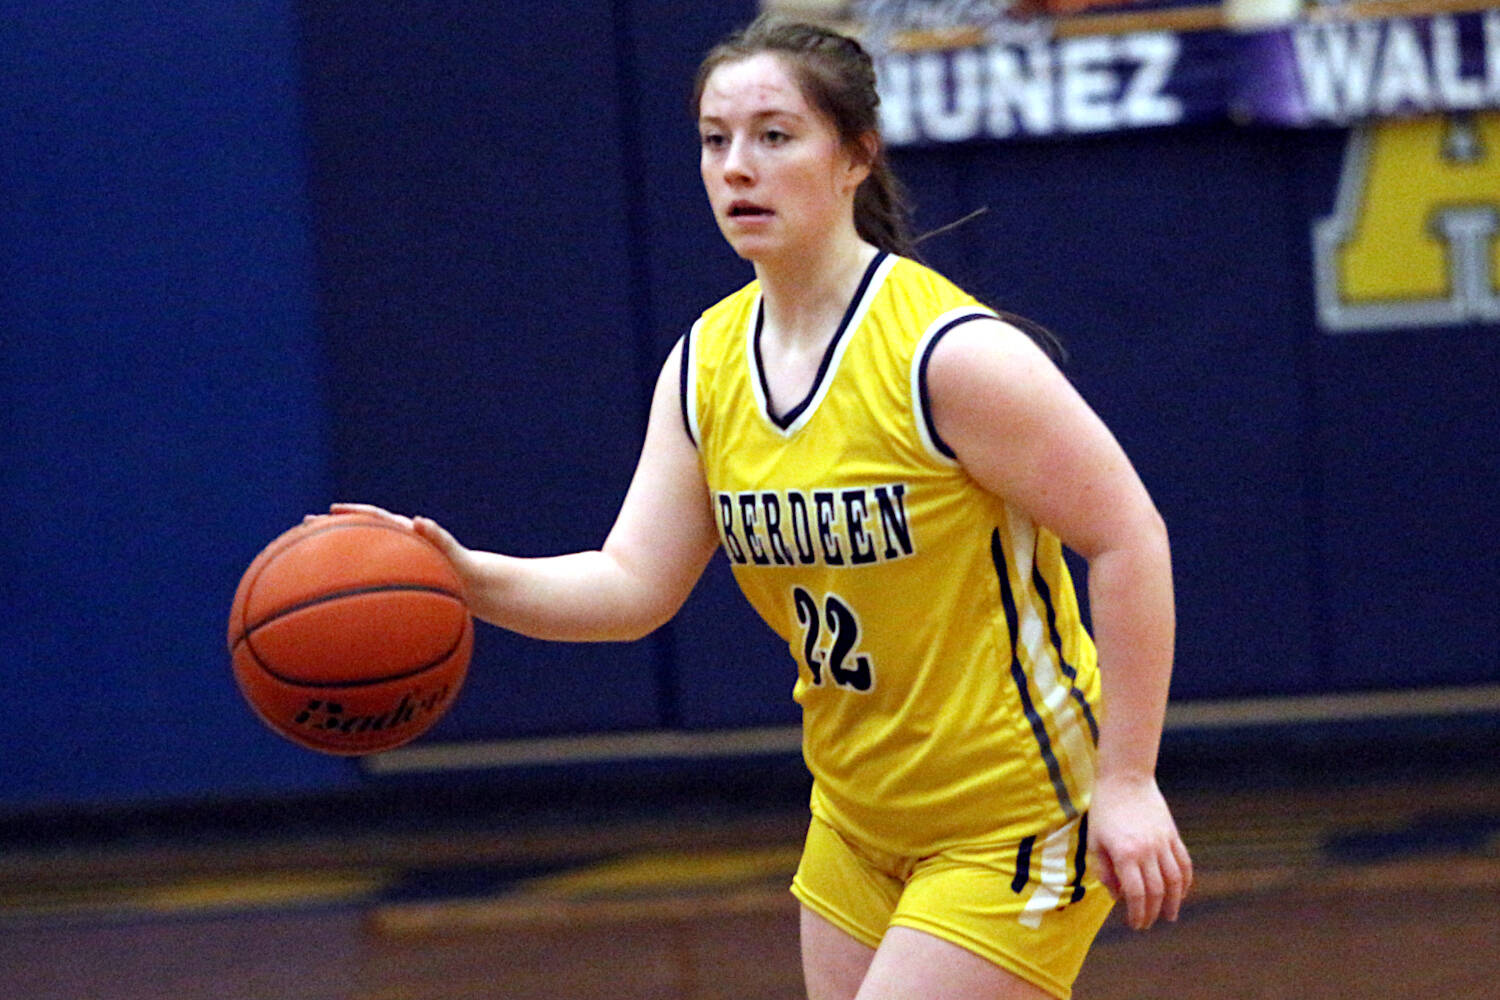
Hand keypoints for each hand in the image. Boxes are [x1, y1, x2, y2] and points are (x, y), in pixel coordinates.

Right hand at [319, 502, 475, 592]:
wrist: (471, 584)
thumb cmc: (462, 568)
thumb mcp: (452, 553)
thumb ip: (438, 536)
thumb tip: (419, 520)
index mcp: (407, 533)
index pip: (376, 518)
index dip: (354, 512)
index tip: (331, 510)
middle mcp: (396, 542)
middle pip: (359, 530)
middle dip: (333, 526)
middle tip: (304, 524)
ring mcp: (394, 559)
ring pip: (359, 550)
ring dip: (337, 549)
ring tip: (309, 551)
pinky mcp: (395, 574)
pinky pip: (367, 572)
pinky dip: (350, 575)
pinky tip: (332, 589)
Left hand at [1088, 773, 1192, 929]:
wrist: (1125, 779)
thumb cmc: (1104, 810)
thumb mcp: (1094, 841)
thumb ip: (1104, 871)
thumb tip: (1117, 895)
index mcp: (1125, 853)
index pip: (1136, 894)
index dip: (1137, 913)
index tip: (1135, 924)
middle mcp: (1147, 851)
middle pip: (1156, 891)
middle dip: (1152, 912)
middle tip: (1147, 924)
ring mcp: (1163, 842)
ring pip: (1175, 880)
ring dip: (1174, 901)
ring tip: (1170, 915)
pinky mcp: (1173, 834)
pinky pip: (1184, 863)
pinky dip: (1185, 881)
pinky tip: (1181, 892)